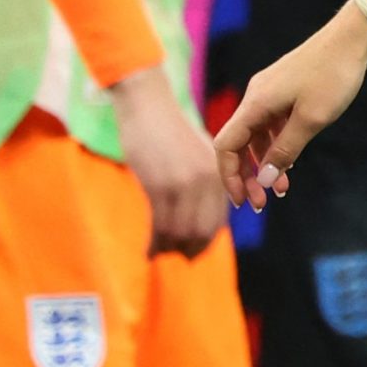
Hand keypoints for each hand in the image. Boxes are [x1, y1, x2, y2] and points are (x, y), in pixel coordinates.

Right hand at [109, 66, 225, 256]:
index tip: (195, 252)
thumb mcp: (199, 154)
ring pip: (182, 232)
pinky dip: (156, 243)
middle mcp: (207, 180)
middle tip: (179, 258)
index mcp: (218, 172)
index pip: (218, 219)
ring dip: (171, 249)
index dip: (207, 240)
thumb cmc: (170, 131)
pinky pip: (161, 226)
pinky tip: (150, 251)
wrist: (148, 107)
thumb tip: (205, 211)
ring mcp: (183, 184)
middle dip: (192, 249)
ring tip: (161, 254)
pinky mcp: (159, 186)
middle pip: (203, 230)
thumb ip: (205, 181)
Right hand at [212, 6, 366, 209]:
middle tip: (262, 202)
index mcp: (256, 104)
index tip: (241, 200)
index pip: (225, 146)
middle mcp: (257, 97)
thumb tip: (264, 178)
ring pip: (257, 136)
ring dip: (265, 162)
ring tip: (281, 188)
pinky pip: (272, 124)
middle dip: (247, 175)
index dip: (228, 175)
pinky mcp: (285, 90)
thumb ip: (285, 150)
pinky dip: (276, 145)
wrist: (352, 38)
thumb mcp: (311, 119)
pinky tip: (290, 162)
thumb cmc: (333, 76)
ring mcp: (270, 93)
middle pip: (239, 143)